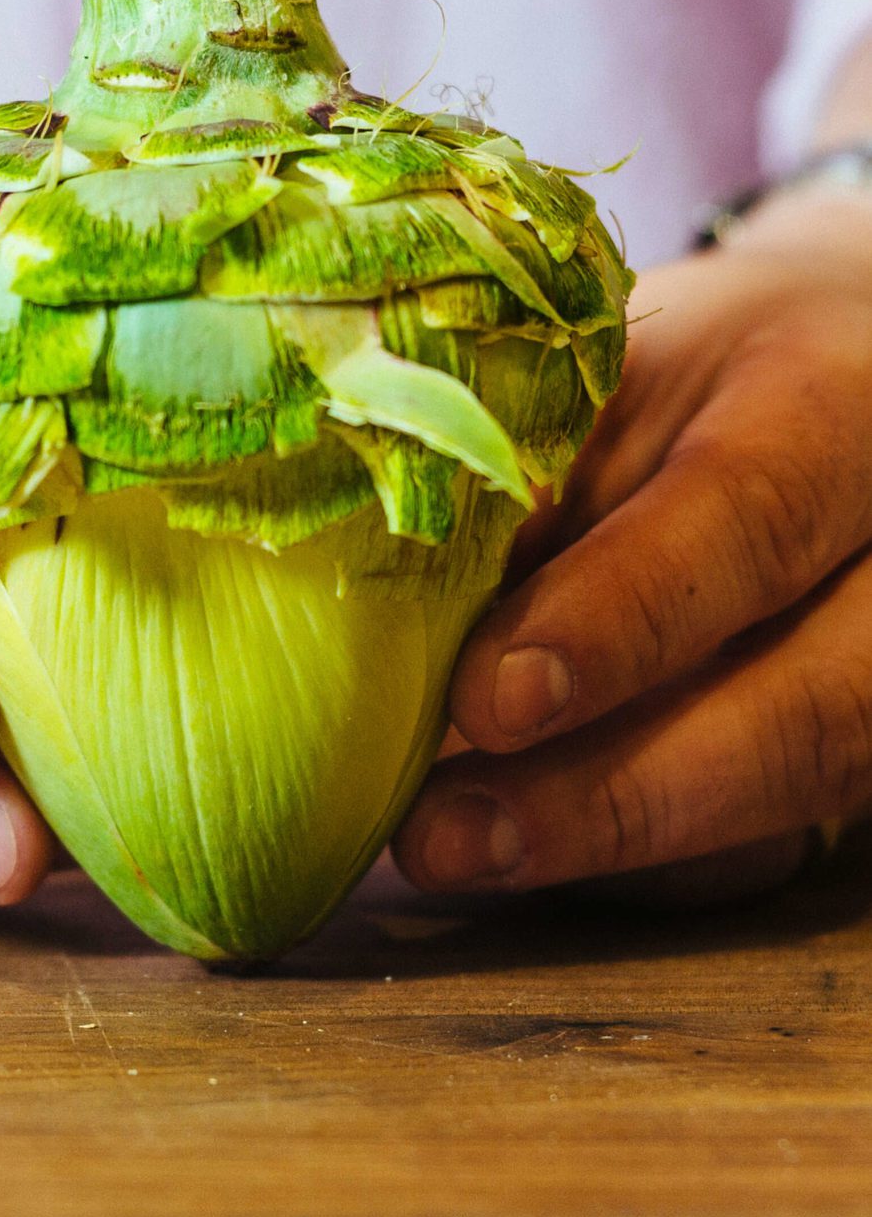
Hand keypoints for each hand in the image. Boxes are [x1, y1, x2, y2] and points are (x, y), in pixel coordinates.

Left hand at [392, 189, 871, 904]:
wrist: (865, 375)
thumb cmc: (717, 361)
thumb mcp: (636, 362)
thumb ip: (545, 465)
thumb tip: (391, 593)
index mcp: (837, 407)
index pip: (747, 519)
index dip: (620, 618)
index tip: (487, 698)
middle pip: (805, 706)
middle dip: (615, 790)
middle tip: (441, 834)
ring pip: (796, 786)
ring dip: (616, 841)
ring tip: (455, 851)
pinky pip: (781, 831)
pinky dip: (648, 854)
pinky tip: (531, 850)